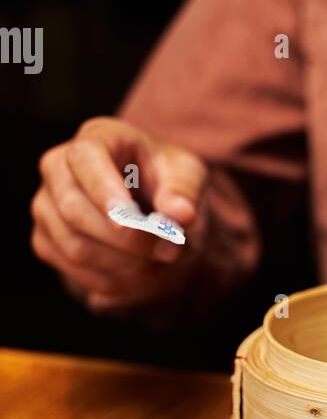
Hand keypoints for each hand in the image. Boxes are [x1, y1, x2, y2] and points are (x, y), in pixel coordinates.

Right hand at [31, 117, 207, 313]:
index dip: (104, 190)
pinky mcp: (45, 240)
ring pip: (73, 247)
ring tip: (160, 262)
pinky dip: (112, 282)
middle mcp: (59, 166)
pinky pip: (73, 271)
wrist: (151, 206)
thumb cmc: (167, 181)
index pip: (87, 157)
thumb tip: (181, 215)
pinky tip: (140, 274)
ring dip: (124, 266)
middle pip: (74, 209)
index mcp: (98, 136)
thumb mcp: (188, 175)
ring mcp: (45, 204)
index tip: (129, 221)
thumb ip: (185, 191)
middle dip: (125, 240)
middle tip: (169, 251)